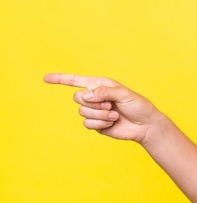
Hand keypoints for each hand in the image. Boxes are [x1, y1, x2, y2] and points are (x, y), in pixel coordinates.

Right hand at [44, 74, 158, 143]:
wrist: (144, 125)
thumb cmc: (138, 106)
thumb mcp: (123, 94)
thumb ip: (104, 92)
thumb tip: (84, 95)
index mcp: (100, 85)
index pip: (76, 81)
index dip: (60, 79)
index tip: (45, 78)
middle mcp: (95, 97)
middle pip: (77, 98)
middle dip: (94, 103)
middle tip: (110, 105)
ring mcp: (94, 111)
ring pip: (83, 112)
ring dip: (100, 114)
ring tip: (115, 115)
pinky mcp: (96, 124)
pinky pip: (88, 123)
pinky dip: (101, 123)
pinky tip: (112, 123)